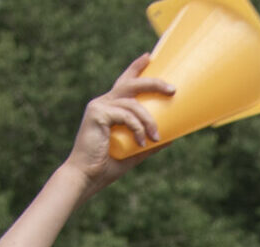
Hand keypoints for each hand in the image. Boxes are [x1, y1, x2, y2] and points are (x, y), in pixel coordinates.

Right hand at [65, 54, 174, 184]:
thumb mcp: (135, 152)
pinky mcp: (97, 115)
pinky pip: (125, 115)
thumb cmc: (107, 165)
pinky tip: (141, 142)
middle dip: (153, 83)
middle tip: (172, 89)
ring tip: (156, 137)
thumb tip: (173, 137)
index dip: (135, 68)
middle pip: (130, 84)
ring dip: (148, 120)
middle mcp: (103, 103)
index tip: (148, 57)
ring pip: (132, 103)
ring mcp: (98, 107)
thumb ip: (149, 143)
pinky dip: (137, 128)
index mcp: (109, 107)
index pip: (123, 82)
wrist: (86, 177)